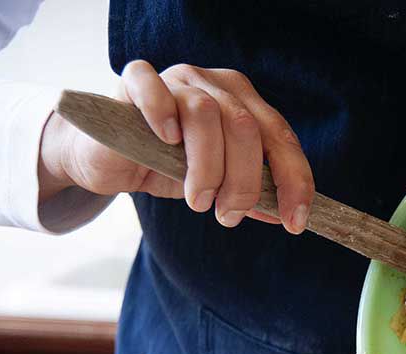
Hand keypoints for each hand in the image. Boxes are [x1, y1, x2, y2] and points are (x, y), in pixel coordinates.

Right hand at [38, 61, 313, 232]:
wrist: (111, 160)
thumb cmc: (169, 168)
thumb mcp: (217, 185)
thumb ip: (250, 195)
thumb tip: (284, 217)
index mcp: (245, 104)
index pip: (281, 137)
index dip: (293, 181)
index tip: (294, 223)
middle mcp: (215, 85)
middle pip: (245, 127)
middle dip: (244, 182)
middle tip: (228, 215)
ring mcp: (176, 78)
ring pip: (204, 113)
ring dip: (206, 167)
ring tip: (197, 200)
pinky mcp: (134, 81)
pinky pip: (150, 86)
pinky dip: (161, 113)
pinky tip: (167, 142)